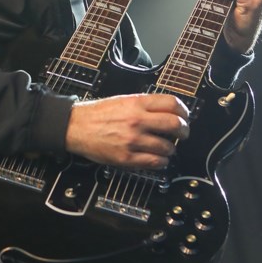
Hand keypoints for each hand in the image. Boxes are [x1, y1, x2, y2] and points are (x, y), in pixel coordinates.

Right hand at [64, 93, 188, 168]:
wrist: (76, 126)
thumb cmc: (98, 114)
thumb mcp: (124, 100)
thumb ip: (145, 105)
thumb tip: (167, 111)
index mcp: (137, 103)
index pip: (172, 104)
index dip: (184, 111)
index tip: (185, 116)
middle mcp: (137, 120)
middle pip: (175, 124)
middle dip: (184, 130)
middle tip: (183, 133)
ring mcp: (133, 140)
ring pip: (167, 147)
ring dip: (171, 149)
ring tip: (167, 148)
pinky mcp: (127, 157)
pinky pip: (154, 162)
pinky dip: (162, 162)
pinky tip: (159, 159)